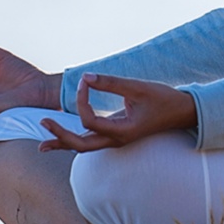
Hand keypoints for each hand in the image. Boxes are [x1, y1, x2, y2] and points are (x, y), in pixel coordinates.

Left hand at [38, 73, 197, 153]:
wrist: (182, 112)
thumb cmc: (163, 99)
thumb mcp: (138, 87)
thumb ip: (111, 82)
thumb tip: (85, 76)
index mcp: (122, 131)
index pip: (89, 120)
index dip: (82, 99)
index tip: (85, 81)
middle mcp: (116, 140)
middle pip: (80, 145)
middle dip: (59, 135)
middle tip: (41, 122)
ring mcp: (116, 140)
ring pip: (83, 147)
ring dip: (63, 143)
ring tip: (42, 144)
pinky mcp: (116, 135)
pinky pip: (90, 141)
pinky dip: (73, 140)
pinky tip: (59, 140)